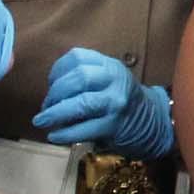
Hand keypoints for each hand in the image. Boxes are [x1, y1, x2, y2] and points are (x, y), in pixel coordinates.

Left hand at [31, 47, 174, 157]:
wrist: (150, 120)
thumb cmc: (117, 99)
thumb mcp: (105, 80)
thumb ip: (81, 79)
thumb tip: (49, 96)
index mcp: (109, 65)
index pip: (77, 57)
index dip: (57, 70)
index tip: (51, 83)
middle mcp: (115, 79)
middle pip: (79, 78)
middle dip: (55, 93)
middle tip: (46, 106)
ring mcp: (116, 102)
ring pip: (82, 102)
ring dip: (56, 113)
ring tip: (42, 121)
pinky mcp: (114, 125)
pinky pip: (85, 128)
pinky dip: (65, 133)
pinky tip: (55, 136)